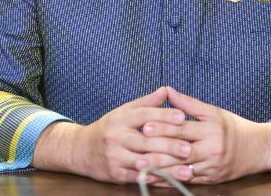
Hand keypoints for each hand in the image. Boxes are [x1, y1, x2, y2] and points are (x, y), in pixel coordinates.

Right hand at [33, 87, 191, 183]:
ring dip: (166, 167)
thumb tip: (166, 90)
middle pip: (146, 141)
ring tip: (186, 169)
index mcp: (121, 119)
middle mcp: (117, 137)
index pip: (144, 115)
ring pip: (144, 162)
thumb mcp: (124, 112)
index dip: (163, 116)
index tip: (182, 117)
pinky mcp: (116, 174)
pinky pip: (139, 177)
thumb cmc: (109, 128)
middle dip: (169, 146)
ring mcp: (115, 157)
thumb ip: (146, 103)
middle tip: (189, 148)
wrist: (81, 150)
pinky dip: (156, 180)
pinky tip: (171, 181)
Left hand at [147, 87, 263, 183]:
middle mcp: (212, 149)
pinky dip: (170, 181)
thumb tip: (167, 90)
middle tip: (136, 152)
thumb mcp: (213, 111)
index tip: (144, 125)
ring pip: (181, 170)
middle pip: (180, 151)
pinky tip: (156, 179)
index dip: (163, 127)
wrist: (257, 149)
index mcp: (211, 129)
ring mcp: (211, 167)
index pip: (183, 128)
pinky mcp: (211, 180)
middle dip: (157, 152)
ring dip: (160, 171)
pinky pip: (187, 181)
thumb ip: (189, 103)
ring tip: (141, 169)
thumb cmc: (233, 127)